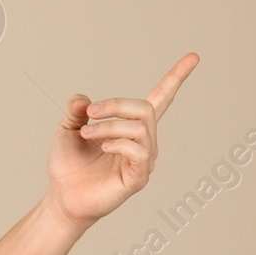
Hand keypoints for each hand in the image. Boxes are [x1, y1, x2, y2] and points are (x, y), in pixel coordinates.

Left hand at [44, 53, 198, 233]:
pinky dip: (119, 143)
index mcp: (130, 127)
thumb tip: (84, 99)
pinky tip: (103, 147)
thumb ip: (76, 110)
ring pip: (140, 129)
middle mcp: (143, 142)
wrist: (62, 197)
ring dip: (109, 125)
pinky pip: (139, 152)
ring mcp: (143, 160)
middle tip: (89, 112)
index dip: (176, 77)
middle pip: (145, 109)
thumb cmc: (68, 165)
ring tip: (86, 133)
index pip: (160, 98)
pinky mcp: (138, 178)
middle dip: (116, 104)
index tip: (193, 57)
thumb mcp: (68, 129)